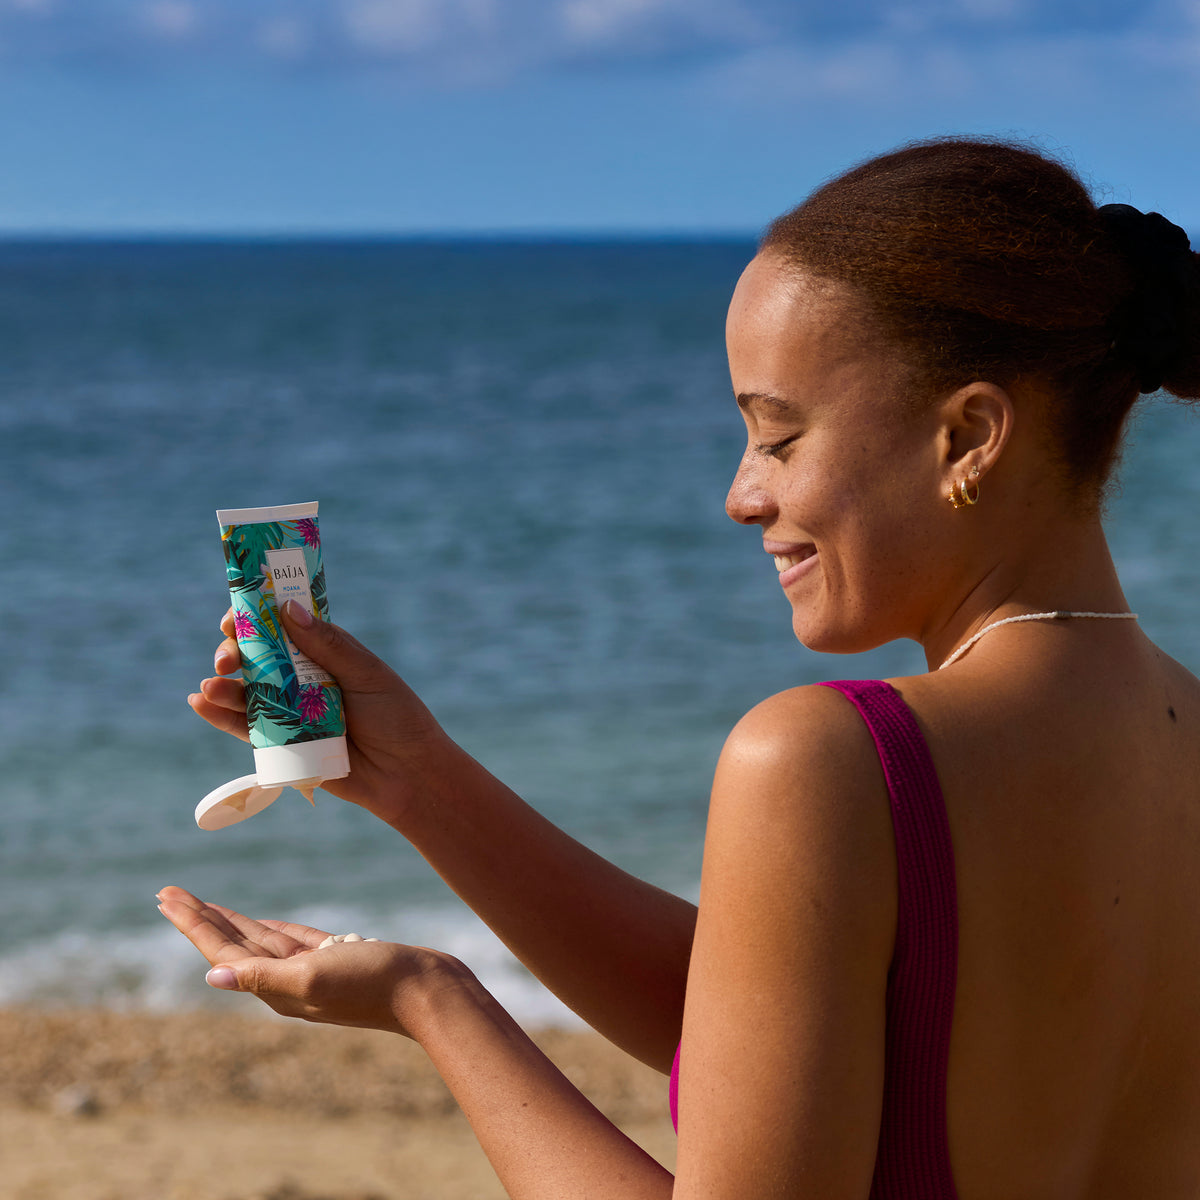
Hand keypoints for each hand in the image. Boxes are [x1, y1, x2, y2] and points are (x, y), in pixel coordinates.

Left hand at [156, 885, 461, 1035]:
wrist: (427, 991)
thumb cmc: (375, 982)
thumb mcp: (316, 976)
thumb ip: (265, 976)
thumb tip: (213, 976)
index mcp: (277, 987)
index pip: (223, 950)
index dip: (192, 923)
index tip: (164, 898)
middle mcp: (287, 981)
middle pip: (233, 943)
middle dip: (199, 918)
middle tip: (167, 894)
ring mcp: (312, 971)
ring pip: (258, 940)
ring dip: (228, 920)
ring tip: (201, 904)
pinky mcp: (336, 960)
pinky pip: (291, 941)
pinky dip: (269, 929)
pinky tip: (257, 924)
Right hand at [188, 604, 455, 819]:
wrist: (408, 775)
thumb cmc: (397, 718)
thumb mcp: (367, 675)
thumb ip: (328, 645)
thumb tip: (286, 608)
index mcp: (326, 652)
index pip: (284, 625)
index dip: (256, 616)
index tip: (236, 614)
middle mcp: (303, 678)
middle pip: (258, 657)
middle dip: (236, 651)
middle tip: (227, 657)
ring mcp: (291, 711)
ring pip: (247, 692)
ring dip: (223, 685)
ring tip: (211, 685)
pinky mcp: (283, 744)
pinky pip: (246, 728)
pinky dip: (221, 716)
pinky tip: (202, 703)